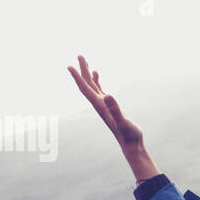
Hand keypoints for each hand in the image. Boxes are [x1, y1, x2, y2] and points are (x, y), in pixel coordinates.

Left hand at [67, 54, 158, 181]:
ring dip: (87, 73)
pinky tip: (96, 74)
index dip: (77, 77)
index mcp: (100, 105)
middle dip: (82, 70)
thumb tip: (108, 95)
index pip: (85, 89)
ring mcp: (104, 105)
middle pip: (87, 84)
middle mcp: (99, 104)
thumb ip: (115, 109)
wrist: (131, 144)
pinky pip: (100, 90)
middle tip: (79, 55)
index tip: (69, 66)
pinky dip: (96, 80)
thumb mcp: (122, 121)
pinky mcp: (110, 106)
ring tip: (85, 61)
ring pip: (92, 86)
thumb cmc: (128, 134)